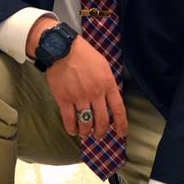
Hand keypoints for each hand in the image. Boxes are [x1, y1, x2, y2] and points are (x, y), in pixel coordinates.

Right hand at [27, 17, 127, 139]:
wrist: (62, 48)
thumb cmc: (83, 53)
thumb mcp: (103, 65)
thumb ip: (108, 82)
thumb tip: (110, 97)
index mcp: (107, 84)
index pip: (118, 110)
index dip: (121, 124)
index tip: (121, 133)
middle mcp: (95, 93)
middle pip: (102, 120)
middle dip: (101, 131)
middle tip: (99, 135)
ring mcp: (79, 97)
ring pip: (86, 123)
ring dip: (86, 132)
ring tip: (85, 134)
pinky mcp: (64, 99)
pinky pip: (69, 119)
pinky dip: (71, 128)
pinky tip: (73, 131)